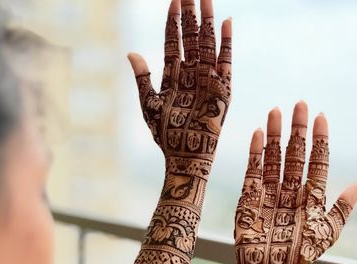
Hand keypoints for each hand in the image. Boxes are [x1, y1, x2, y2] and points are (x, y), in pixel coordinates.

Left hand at [128, 0, 231, 173]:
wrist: (183, 156)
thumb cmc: (165, 135)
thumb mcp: (149, 104)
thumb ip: (143, 77)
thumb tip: (131, 52)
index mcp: (173, 76)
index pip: (173, 41)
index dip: (173, 21)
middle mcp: (191, 74)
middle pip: (191, 38)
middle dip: (191, 14)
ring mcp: (207, 80)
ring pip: (207, 44)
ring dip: (207, 22)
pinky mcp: (221, 91)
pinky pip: (225, 63)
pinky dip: (226, 44)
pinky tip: (226, 23)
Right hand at [235, 101, 356, 263]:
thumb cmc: (300, 254)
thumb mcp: (328, 231)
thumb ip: (343, 206)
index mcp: (311, 197)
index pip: (317, 162)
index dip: (319, 140)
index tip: (321, 117)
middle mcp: (290, 191)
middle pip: (295, 155)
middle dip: (298, 130)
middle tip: (300, 104)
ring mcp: (269, 193)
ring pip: (274, 158)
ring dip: (276, 136)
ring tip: (277, 111)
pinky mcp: (248, 198)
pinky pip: (253, 172)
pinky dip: (255, 154)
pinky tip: (259, 134)